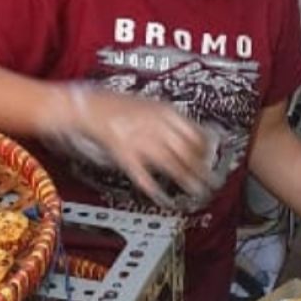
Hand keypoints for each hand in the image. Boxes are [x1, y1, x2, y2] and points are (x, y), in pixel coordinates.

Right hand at [39, 83, 215, 207]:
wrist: (86, 105)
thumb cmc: (115, 103)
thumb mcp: (149, 103)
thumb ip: (169, 118)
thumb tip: (191, 132)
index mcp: (164, 111)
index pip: (195, 131)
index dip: (207, 148)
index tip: (213, 158)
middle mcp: (155, 126)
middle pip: (187, 150)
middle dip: (202, 167)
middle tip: (212, 180)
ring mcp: (140, 141)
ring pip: (170, 163)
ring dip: (185, 179)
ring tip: (197, 191)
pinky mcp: (124, 155)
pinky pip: (143, 174)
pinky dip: (153, 187)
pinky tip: (162, 196)